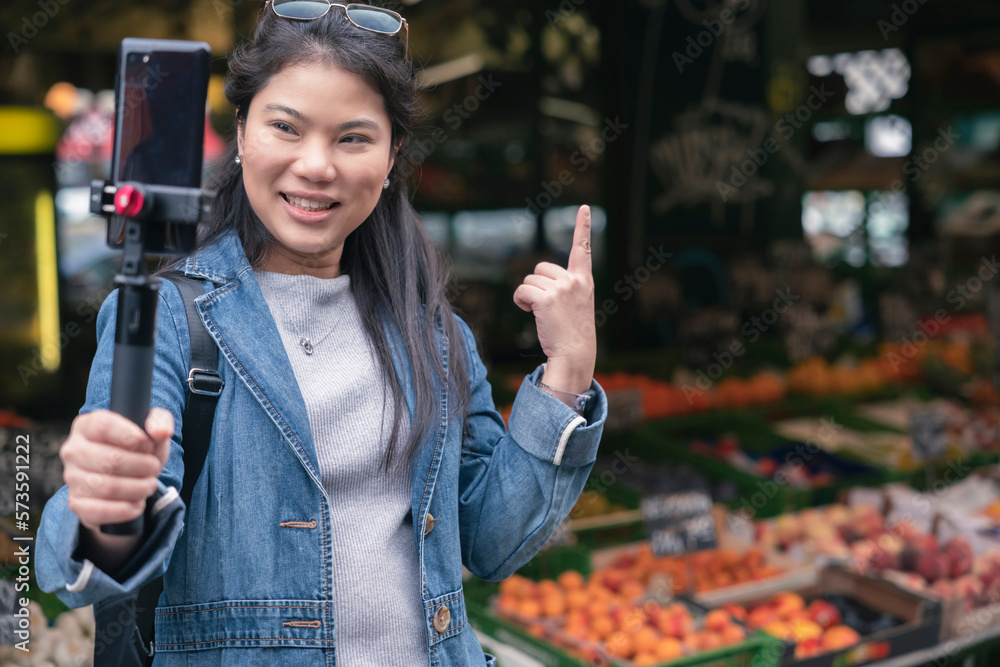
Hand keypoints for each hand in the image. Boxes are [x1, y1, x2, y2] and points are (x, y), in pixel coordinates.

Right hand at [60, 408, 173, 531]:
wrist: (128, 478)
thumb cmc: (138, 449)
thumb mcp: (151, 431)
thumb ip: (160, 421)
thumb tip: (160, 431)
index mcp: (87, 425)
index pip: (104, 426)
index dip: (131, 437)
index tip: (148, 445)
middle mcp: (73, 450)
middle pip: (110, 460)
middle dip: (142, 466)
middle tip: (154, 468)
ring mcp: (72, 478)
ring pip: (107, 486)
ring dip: (137, 488)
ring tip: (150, 485)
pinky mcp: (76, 503)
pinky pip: (98, 510)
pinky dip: (124, 510)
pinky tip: (138, 504)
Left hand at [513, 205, 595, 392]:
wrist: (574, 353)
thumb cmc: (572, 332)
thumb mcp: (575, 304)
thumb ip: (564, 287)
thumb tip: (536, 281)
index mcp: (583, 280)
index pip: (582, 249)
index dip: (582, 227)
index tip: (584, 208)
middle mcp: (574, 280)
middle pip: (541, 268)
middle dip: (537, 285)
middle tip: (546, 307)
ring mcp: (561, 289)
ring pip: (529, 280)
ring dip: (528, 295)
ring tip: (541, 314)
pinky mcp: (546, 299)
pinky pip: (522, 291)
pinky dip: (520, 301)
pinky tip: (529, 312)